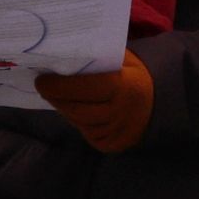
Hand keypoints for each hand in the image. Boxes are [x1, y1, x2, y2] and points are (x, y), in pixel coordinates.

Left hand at [35, 49, 153, 153]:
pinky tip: (73, 110)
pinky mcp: (111, 144)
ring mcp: (116, 132)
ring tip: (56, 96)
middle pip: (77, 109)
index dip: (60, 86)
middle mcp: (121, 113)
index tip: (41, 80)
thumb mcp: (123, 60)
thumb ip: (98, 57)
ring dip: (64, 109)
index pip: (86, 88)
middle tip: (43, 87)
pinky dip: (76, 121)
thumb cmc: (132, 76)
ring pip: (79, 122)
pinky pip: (86, 132)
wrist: (156, 104)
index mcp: (125, 87)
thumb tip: (62, 53)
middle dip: (56, 98)